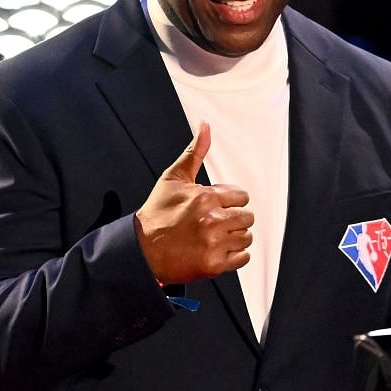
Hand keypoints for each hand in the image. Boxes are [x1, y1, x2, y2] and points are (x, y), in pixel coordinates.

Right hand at [134, 122, 253, 283]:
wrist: (143, 250)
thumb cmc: (158, 213)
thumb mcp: (174, 178)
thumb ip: (194, 152)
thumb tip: (205, 126)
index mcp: (206, 197)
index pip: (242, 196)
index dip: (229, 201)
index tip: (215, 207)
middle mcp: (212, 220)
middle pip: (247, 217)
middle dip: (234, 219)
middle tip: (215, 223)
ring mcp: (214, 244)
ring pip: (246, 237)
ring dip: (234, 237)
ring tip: (215, 237)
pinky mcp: (214, 265)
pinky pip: (243, 258)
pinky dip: (234, 256)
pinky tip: (217, 250)